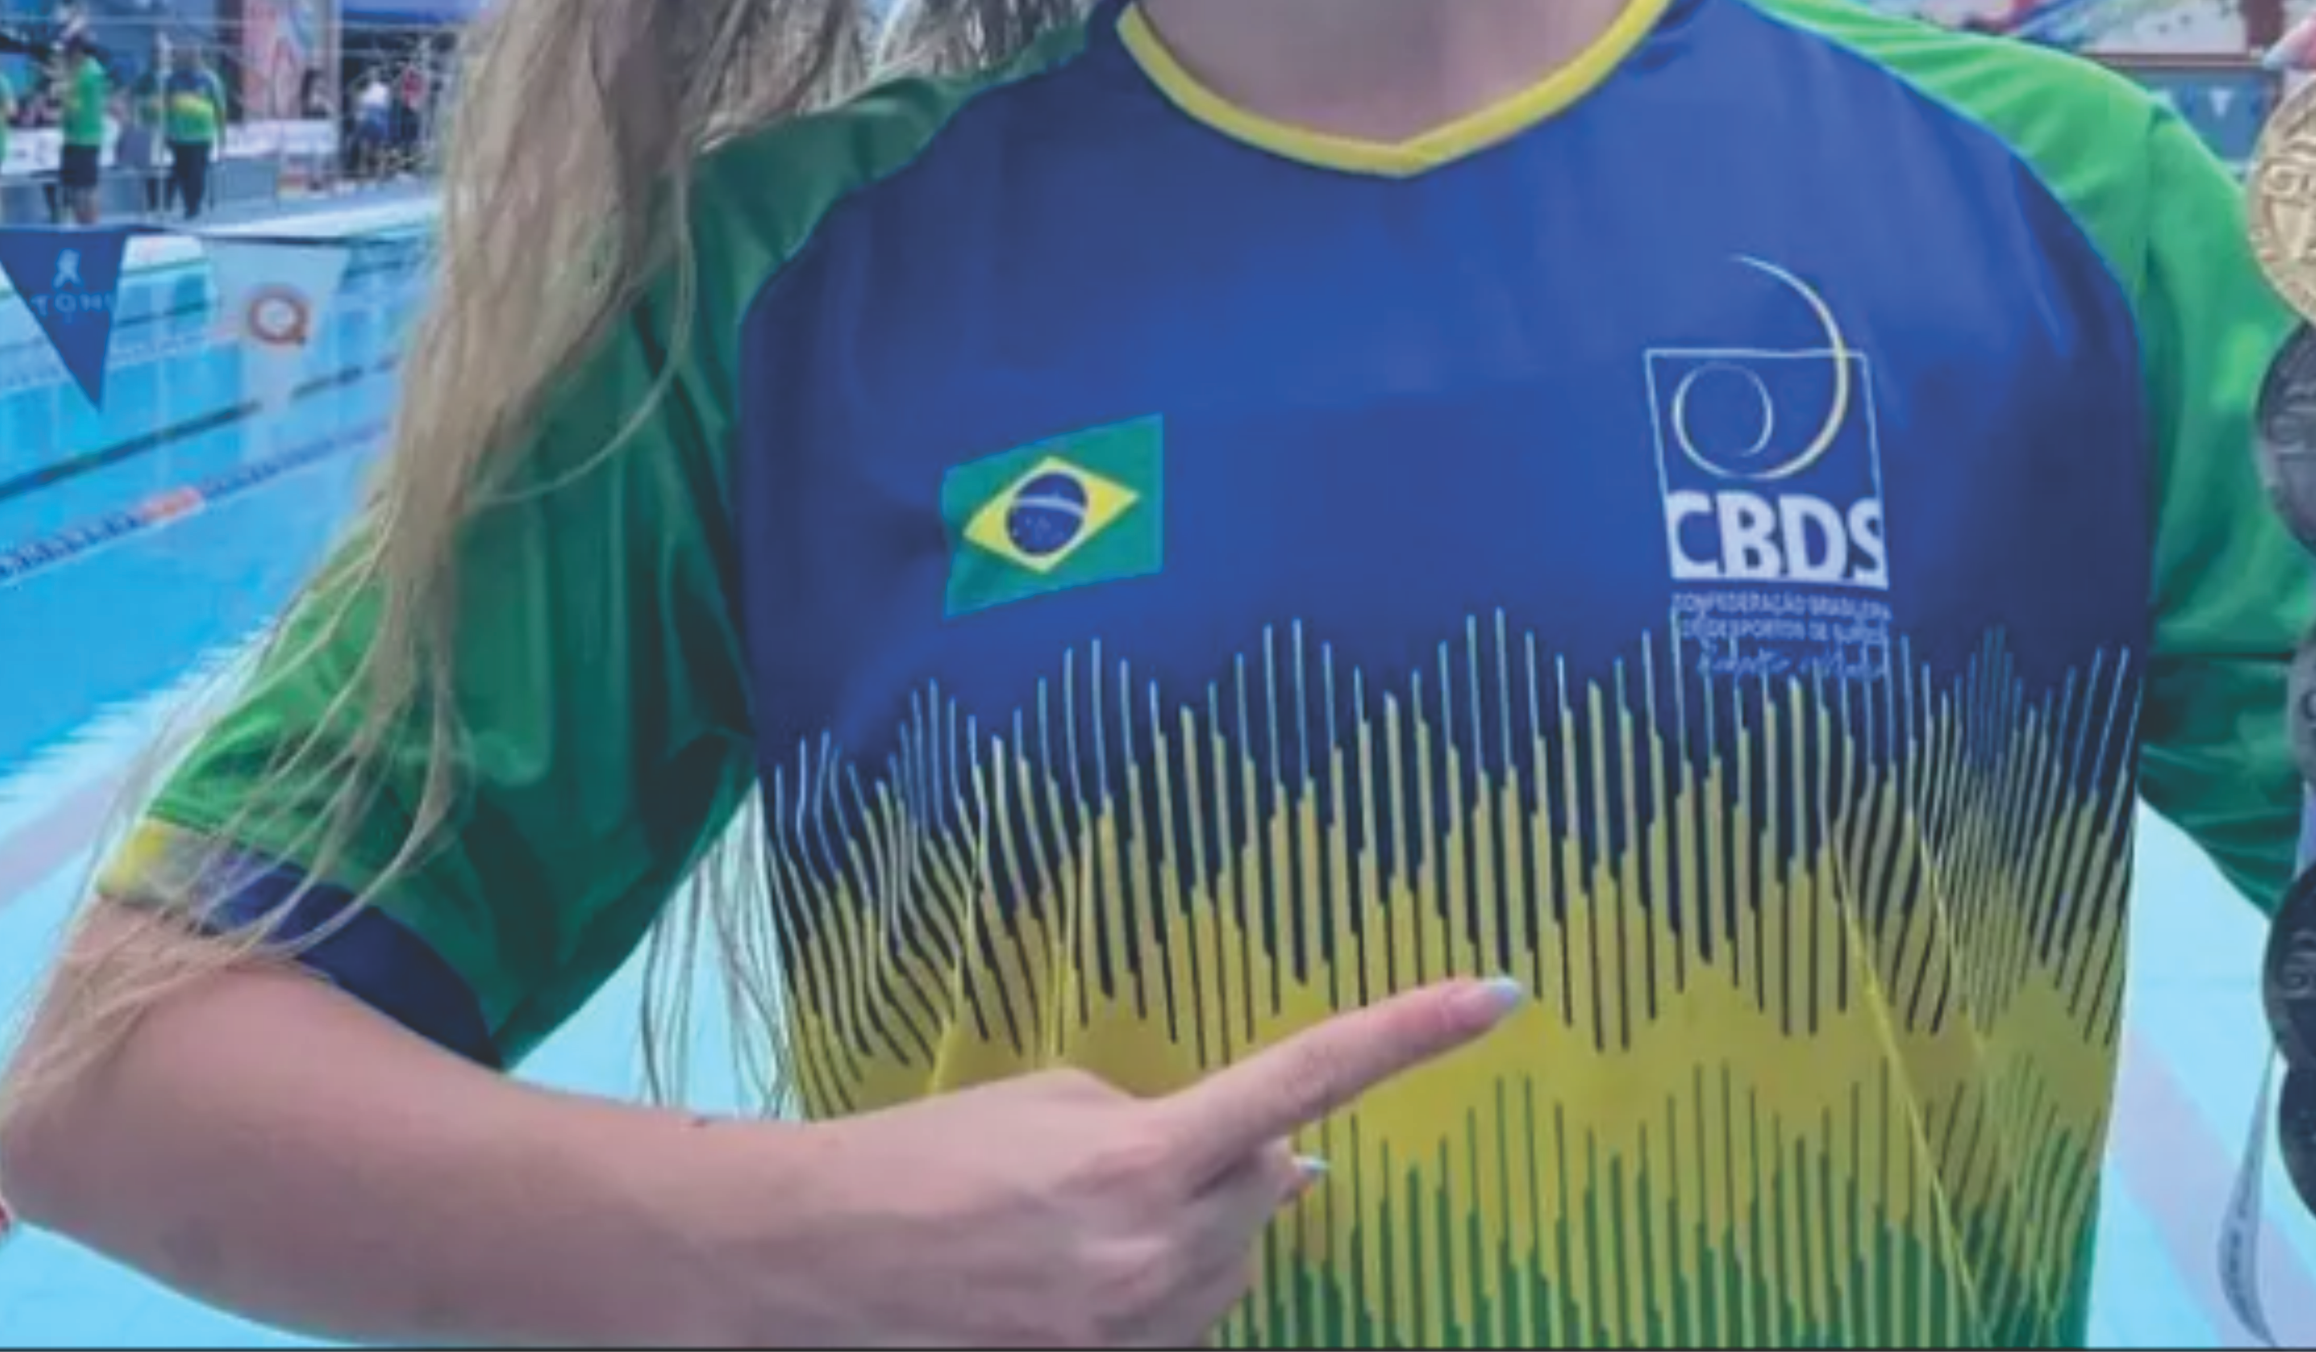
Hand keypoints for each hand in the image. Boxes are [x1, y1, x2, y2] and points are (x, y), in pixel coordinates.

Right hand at [767, 975, 1525, 1347]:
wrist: (817, 1262)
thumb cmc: (928, 1157)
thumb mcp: (1052, 1101)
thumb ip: (1171, 1119)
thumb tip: (1285, 1157)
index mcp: (1143, 1155)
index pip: (1308, 1080)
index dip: (1410, 1034)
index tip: (1498, 996)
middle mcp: (1156, 1252)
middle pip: (1271, 1182)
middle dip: (1232, 1158)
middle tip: (1137, 1150)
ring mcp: (1136, 1332)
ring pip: (1238, 1261)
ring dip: (1200, 1227)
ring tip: (1083, 1218)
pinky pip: (1189, 1321)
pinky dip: (1165, 1287)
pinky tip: (1082, 1272)